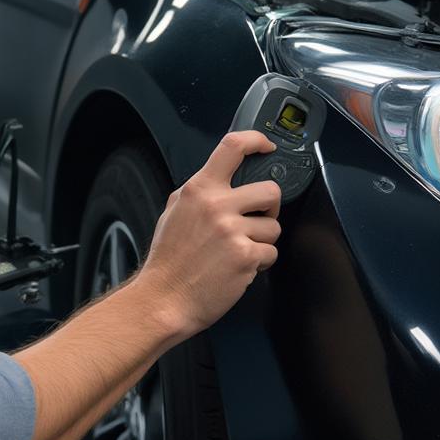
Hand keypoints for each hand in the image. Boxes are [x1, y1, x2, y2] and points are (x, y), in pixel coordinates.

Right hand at [138, 131, 282, 338]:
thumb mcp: (174, 212)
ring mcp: (233, 231)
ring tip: (240, 251)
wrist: (164, 298)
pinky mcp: (246, 256)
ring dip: (262, 241)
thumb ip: (199, 194)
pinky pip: (271, 253)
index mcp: (198, 190)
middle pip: (270, 190)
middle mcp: (217, 205)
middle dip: (269, 209)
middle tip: (256, 221)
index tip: (266, 147)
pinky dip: (259, 263)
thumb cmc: (168, 260)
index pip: (233, 147)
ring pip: (274, 227)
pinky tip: (240, 268)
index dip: (257, 141)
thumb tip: (221, 181)